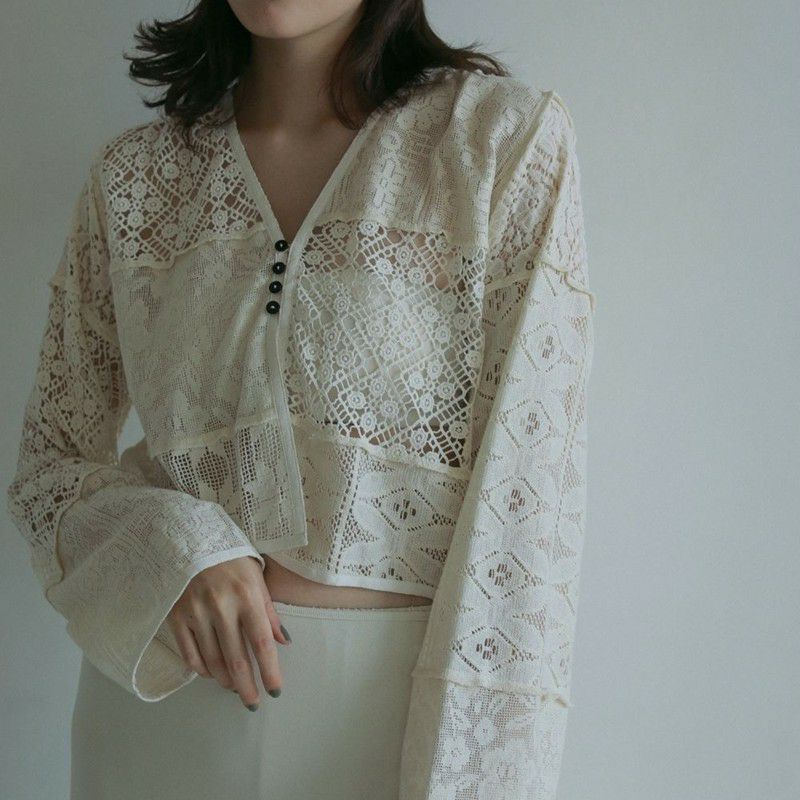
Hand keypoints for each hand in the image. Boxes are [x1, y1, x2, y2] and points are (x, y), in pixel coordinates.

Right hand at [166, 555, 289, 709]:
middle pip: (237, 659)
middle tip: (253, 703)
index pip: (262, 643)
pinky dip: (201, 669)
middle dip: (247, 686)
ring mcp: (197, 613)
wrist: (189, 539)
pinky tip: (211, 673)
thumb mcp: (256, 577)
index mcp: (247, 596)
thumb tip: (284, 642)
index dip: (269, 671)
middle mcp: (222, 607)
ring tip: (234, 687)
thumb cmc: (230, 558)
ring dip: (225, 679)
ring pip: (212, 660)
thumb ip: (269, 611)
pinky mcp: (176, 616)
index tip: (275, 691)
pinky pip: (190, 653)